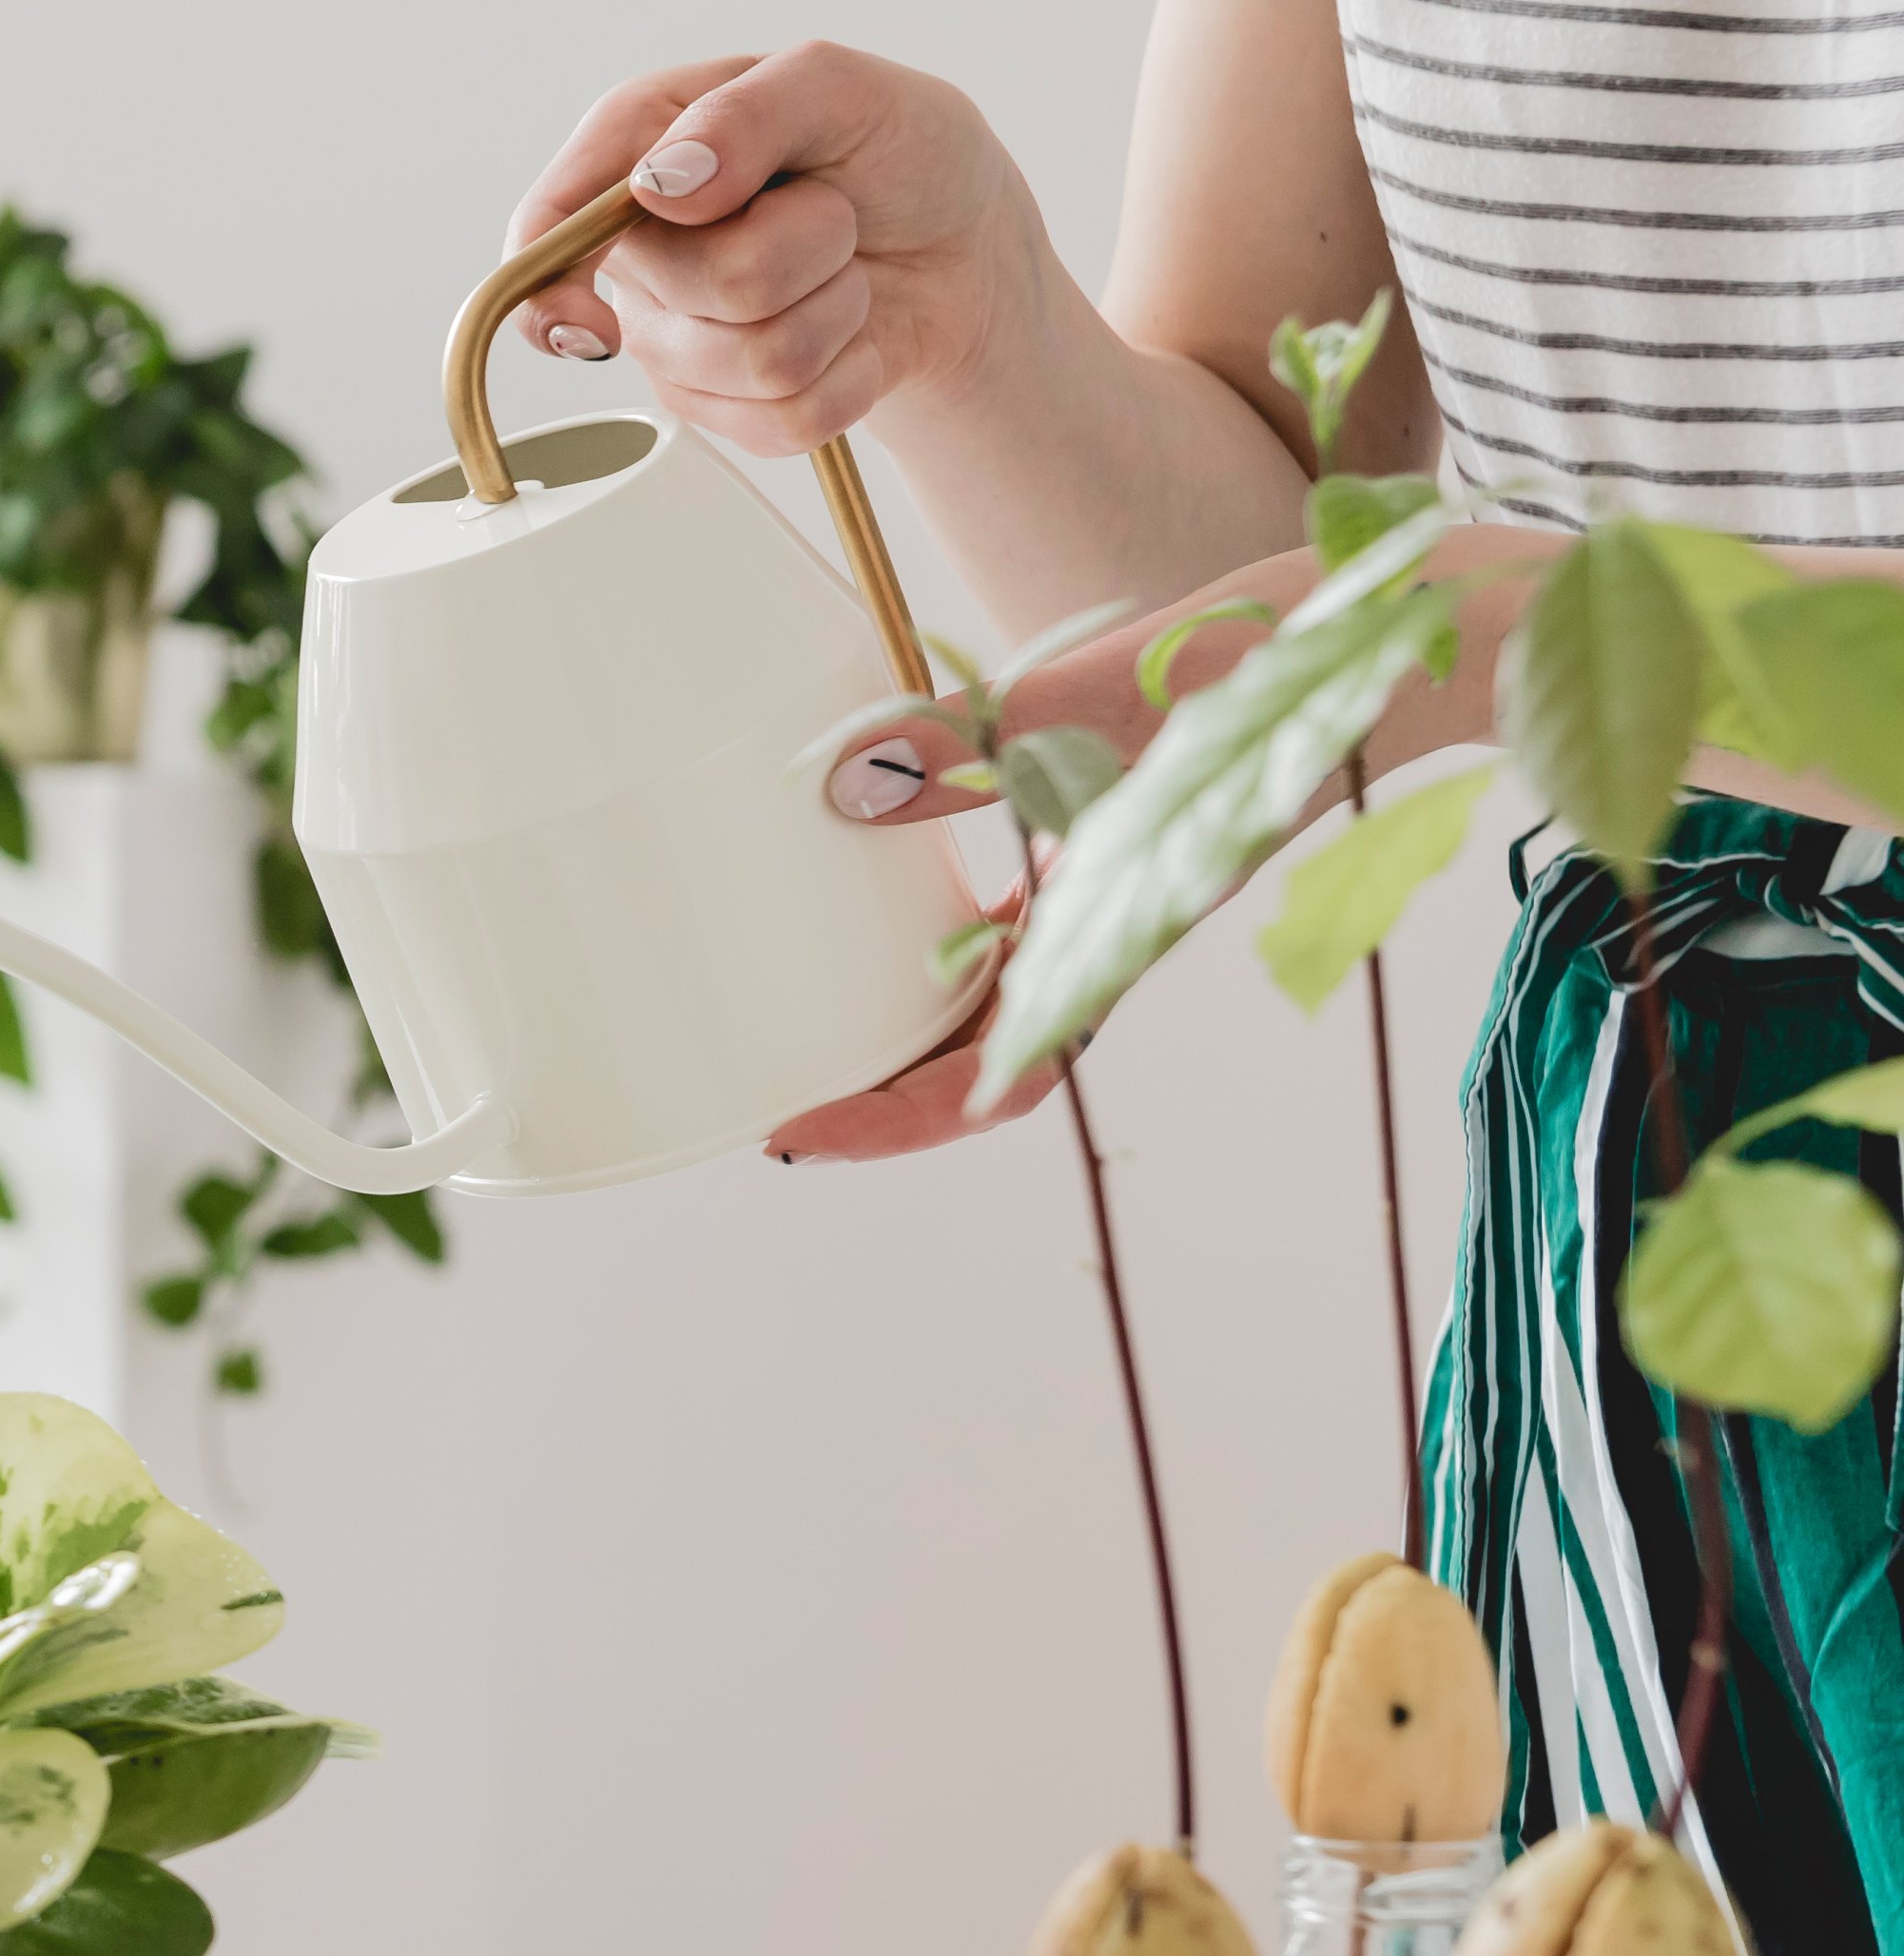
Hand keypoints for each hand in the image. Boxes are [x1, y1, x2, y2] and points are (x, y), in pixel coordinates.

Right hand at [506, 45, 1044, 457]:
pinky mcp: (725, 408)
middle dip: (800, 249)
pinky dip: (848, 378)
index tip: (602, 322)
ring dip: (836, 313)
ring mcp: (677, 336)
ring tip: (847, 272)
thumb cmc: (903, 157)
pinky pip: (779, 422)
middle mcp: (645, 247)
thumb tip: (664, 185)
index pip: (548, 227)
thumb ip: (750, 112)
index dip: (553, 286)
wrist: (968, 257)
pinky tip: (850, 339)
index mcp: (644, 146)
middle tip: (832, 214)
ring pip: (748, 361)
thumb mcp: (847, 88)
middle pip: (692, 287)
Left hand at [767, 591, 1245, 1164]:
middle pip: (977, 1060)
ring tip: (797, 1029)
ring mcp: (1103, 893)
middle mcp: (1102, 933)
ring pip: (991, 998)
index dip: (891, 1123)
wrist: (1386, 621)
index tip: (794, 1137)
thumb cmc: (1270, 663)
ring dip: (902, 1029)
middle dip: (875, 1095)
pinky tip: (871, 902)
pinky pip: (1008, 919)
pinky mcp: (1102, 840)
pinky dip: (935, 936)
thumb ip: (974, 741)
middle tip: (766, 1099)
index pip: (994, 1079)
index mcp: (1112, 935)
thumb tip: (840, 784)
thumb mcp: (1103, 696)